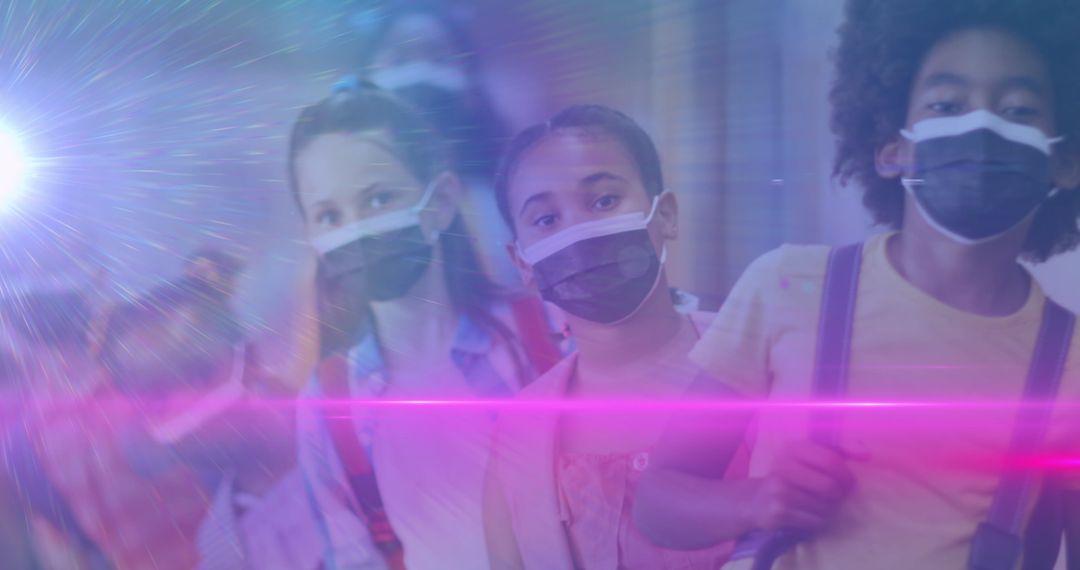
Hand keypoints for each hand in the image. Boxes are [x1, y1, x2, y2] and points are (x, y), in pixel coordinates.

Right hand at [746, 440, 862, 531]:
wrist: (754, 501)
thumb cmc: (789, 477)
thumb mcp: (806, 457)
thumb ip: (836, 450)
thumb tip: (866, 453)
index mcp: (792, 448)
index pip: (830, 459)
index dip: (846, 474)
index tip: (849, 482)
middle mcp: (783, 465)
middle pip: (830, 486)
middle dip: (839, 495)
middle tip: (838, 496)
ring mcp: (780, 490)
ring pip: (825, 506)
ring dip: (830, 510)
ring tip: (821, 506)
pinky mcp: (779, 512)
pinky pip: (815, 521)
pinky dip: (819, 521)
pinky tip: (811, 516)